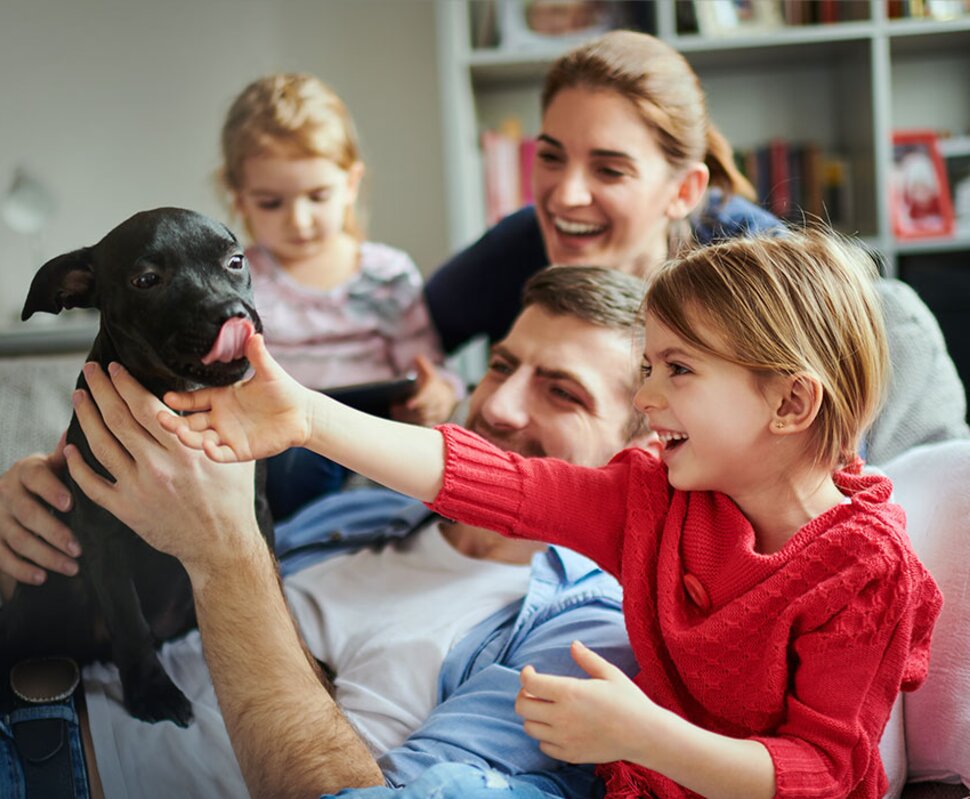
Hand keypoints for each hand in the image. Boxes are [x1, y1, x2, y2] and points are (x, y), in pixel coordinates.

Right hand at [0, 434, 81, 583]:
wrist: (14, 496)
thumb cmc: (46, 481)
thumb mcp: (54, 467)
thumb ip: (67, 458)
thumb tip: (75, 437)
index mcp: (26, 470)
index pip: (35, 477)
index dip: (51, 490)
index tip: (70, 505)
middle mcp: (6, 491)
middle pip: (27, 513)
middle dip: (54, 532)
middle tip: (78, 549)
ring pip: (18, 538)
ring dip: (45, 555)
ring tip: (72, 567)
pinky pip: (3, 557)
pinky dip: (22, 569)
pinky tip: (42, 577)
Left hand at [64, 361, 263, 582]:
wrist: (222, 545)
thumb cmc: (232, 498)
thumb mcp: (232, 456)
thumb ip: (215, 430)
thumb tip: (205, 400)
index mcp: (185, 449)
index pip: (146, 406)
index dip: (125, 384)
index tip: (114, 368)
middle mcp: (159, 466)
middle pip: (119, 419)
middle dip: (101, 390)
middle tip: (89, 371)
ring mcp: (139, 489)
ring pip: (101, 446)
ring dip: (86, 418)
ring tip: (78, 397)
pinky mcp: (128, 510)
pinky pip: (92, 485)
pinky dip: (77, 466)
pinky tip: (68, 448)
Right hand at [159, 334, 310, 462]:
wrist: (303, 414)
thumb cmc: (283, 390)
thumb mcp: (268, 371)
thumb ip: (257, 355)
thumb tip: (252, 332)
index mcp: (222, 397)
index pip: (194, 399)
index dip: (180, 400)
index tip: (167, 398)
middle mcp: (220, 417)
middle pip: (189, 422)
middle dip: (172, 421)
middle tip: (161, 418)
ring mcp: (228, 435)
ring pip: (199, 439)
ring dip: (188, 438)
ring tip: (180, 433)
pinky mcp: (240, 451)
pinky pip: (220, 454)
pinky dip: (212, 452)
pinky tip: (207, 446)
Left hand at [390, 355, 458, 426]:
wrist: (447, 396)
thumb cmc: (431, 384)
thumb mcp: (429, 373)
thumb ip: (422, 365)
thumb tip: (417, 357)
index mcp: (436, 390)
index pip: (428, 396)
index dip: (418, 400)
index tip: (408, 404)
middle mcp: (439, 403)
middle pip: (423, 410)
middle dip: (407, 411)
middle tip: (392, 408)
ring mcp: (439, 414)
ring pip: (422, 419)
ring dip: (407, 418)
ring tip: (393, 413)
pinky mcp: (435, 422)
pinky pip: (423, 426)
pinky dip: (412, 424)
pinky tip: (400, 421)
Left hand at [516, 640, 656, 764]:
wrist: (645, 735)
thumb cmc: (629, 701)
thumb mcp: (610, 674)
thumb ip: (587, 659)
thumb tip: (573, 644)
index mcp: (569, 693)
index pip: (530, 683)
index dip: (525, 674)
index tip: (531, 671)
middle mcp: (561, 717)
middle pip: (523, 707)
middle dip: (524, 695)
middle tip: (535, 691)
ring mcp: (564, 738)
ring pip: (529, 727)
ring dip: (533, 716)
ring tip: (546, 709)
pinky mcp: (570, 755)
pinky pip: (543, 746)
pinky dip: (545, 736)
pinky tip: (557, 727)